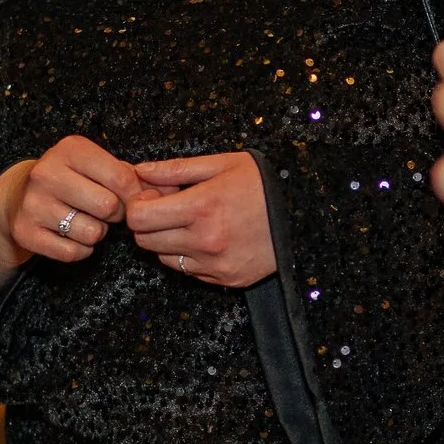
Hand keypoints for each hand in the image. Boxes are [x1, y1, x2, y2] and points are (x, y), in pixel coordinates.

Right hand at [0, 135, 147, 288]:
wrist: (19, 195)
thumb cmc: (73, 179)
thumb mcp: (99, 166)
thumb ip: (135, 177)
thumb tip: (170, 192)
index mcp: (71, 149)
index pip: (121, 178)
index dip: (134, 195)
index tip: (130, 199)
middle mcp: (47, 173)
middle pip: (108, 207)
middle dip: (115, 215)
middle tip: (106, 211)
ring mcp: (33, 203)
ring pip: (91, 233)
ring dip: (97, 233)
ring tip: (85, 220)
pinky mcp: (25, 231)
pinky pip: (73, 252)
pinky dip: (80, 249)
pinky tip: (72, 234)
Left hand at [126, 151, 274, 287]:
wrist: (305, 217)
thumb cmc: (264, 185)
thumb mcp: (223, 164)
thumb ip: (176, 169)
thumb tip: (139, 171)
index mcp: (201, 206)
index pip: (139, 217)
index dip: (138, 205)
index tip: (152, 196)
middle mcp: (204, 240)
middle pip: (144, 241)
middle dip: (148, 223)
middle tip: (168, 208)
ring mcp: (214, 264)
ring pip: (163, 258)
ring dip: (167, 241)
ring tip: (191, 223)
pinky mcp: (224, 279)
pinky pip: (188, 270)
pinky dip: (189, 256)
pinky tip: (208, 238)